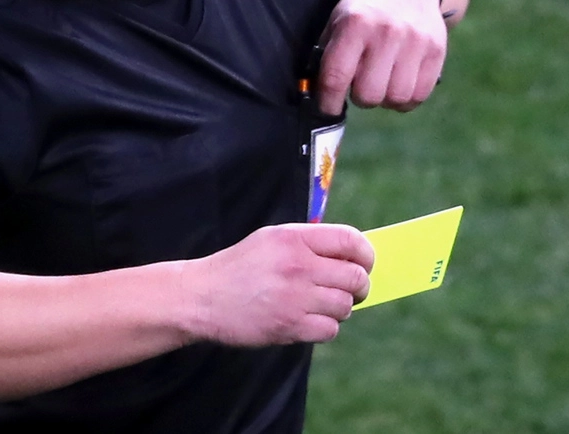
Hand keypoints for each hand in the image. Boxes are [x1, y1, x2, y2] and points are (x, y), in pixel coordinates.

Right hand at [183, 223, 373, 346]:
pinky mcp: (290, 326)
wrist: (202, 296)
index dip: (366, 255)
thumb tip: (352, 256)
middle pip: (355, 277)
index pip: (351, 241)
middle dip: (360, 287)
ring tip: (320, 306)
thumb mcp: (270, 240)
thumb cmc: (239, 267)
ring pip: (345, 306)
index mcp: (293, 238)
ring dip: (339, 309)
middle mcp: (297, 265)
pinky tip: (307, 320)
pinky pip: (330, 330)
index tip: (365, 264)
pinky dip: (325, 328)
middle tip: (350, 291)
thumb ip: (308, 243)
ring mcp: (295, 297)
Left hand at [316, 0, 447, 114]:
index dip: (328, 101)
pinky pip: (419, 95)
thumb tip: (318, 92)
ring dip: (385, 99)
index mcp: (355, 25)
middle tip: (359, 86)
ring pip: (396, 98)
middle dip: (359, 97)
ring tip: (381, 85)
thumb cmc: (364, 6)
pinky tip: (398, 85)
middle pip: (369, 94)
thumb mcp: (338, 19)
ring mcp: (415, 43)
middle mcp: (386, 33)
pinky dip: (406, 99)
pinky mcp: (437, 50)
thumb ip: (328, 54)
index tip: (328, 107)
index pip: (336, 77)